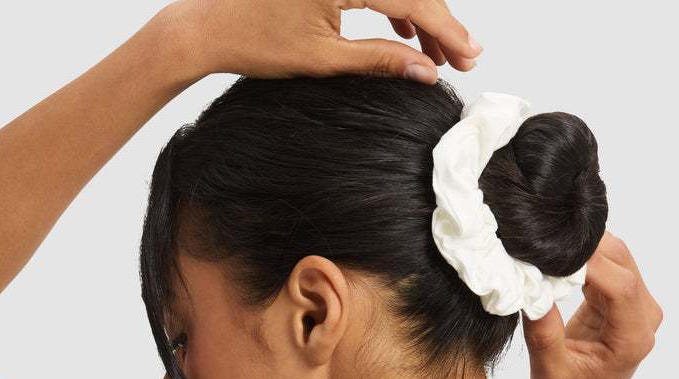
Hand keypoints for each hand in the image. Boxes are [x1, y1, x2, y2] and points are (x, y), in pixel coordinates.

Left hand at [169, 0, 482, 82]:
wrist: (209, 27)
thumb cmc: (256, 43)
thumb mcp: (325, 59)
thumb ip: (381, 61)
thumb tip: (428, 72)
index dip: (446, 29)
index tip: (470, 55)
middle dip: (439, 21)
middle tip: (463, 58)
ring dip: (420, 14)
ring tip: (436, 54)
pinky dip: (394, 3)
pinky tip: (403, 31)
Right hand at [522, 232, 662, 378]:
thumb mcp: (549, 375)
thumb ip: (543, 336)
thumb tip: (533, 290)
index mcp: (633, 339)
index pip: (620, 285)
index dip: (587, 264)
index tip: (547, 258)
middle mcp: (644, 316)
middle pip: (620, 260)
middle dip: (581, 249)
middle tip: (541, 252)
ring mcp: (637, 303)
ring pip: (613, 254)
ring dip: (579, 250)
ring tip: (545, 260)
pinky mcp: (622, 295)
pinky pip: (604, 262)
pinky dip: (578, 258)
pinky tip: (555, 267)